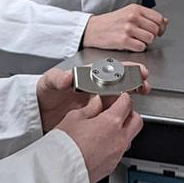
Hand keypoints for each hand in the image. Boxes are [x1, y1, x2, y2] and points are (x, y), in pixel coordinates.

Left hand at [36, 62, 150, 132]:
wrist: (37, 113)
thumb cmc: (42, 93)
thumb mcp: (48, 83)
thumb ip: (57, 79)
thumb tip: (67, 78)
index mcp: (84, 76)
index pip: (108, 69)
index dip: (124, 69)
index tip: (137, 70)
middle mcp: (92, 86)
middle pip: (118, 80)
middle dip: (134, 79)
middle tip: (146, 83)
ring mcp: (94, 100)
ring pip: (117, 94)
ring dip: (131, 92)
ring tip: (144, 92)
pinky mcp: (93, 113)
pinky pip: (111, 110)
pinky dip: (122, 110)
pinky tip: (129, 112)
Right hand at [55, 92, 143, 182]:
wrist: (61, 171)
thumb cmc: (65, 146)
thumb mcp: (74, 118)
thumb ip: (89, 108)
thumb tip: (95, 103)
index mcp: (111, 122)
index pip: (127, 103)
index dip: (123, 97)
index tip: (119, 97)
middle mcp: (119, 139)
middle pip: (137, 121)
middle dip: (130, 113)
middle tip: (119, 111)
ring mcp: (117, 154)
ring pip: (130, 138)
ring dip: (124, 131)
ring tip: (107, 128)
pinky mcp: (112, 166)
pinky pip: (119, 152)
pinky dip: (115, 145)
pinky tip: (101, 144)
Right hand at [82, 4, 167, 51]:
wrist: (93, 29)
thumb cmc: (111, 22)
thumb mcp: (129, 13)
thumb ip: (147, 17)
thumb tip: (165, 21)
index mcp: (135, 8)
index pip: (158, 18)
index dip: (161, 27)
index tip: (158, 31)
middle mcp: (133, 17)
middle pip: (155, 30)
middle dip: (152, 36)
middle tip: (144, 37)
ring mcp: (128, 28)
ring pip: (150, 39)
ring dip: (145, 42)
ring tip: (136, 40)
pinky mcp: (123, 40)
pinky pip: (141, 47)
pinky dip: (138, 48)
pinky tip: (131, 45)